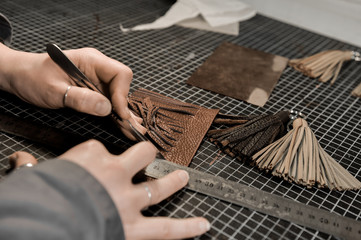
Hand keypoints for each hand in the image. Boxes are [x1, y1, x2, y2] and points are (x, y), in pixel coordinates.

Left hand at [0, 43, 145, 138]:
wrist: (19, 76)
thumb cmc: (32, 77)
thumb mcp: (54, 90)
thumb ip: (80, 99)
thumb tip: (106, 109)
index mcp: (91, 61)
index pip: (119, 74)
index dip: (122, 94)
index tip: (119, 114)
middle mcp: (98, 69)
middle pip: (122, 87)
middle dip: (127, 108)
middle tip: (133, 129)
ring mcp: (96, 80)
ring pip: (117, 96)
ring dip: (124, 114)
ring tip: (133, 131)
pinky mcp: (92, 91)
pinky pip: (108, 101)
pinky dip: (114, 114)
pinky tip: (124, 125)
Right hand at [10, 140, 210, 238]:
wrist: (48, 219)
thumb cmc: (41, 196)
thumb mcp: (34, 176)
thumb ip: (31, 167)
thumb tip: (19, 160)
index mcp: (91, 157)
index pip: (99, 148)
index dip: (98, 155)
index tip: (96, 160)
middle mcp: (115, 174)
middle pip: (140, 154)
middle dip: (146, 154)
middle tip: (149, 155)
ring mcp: (128, 199)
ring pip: (158, 186)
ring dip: (172, 181)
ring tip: (183, 177)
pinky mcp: (134, 227)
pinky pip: (167, 229)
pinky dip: (187, 228)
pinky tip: (204, 225)